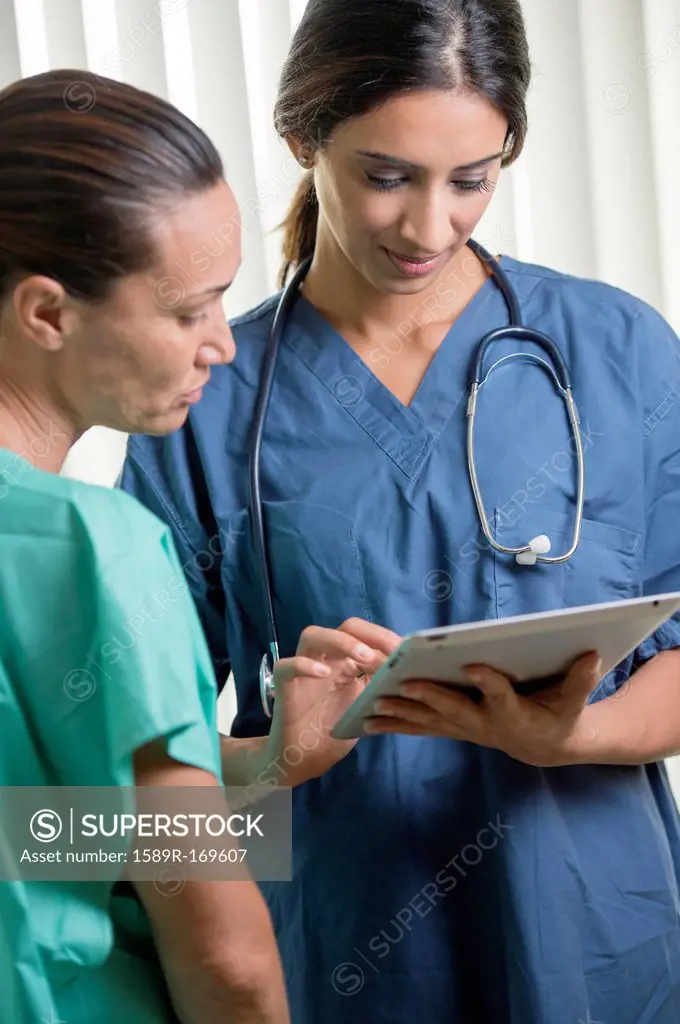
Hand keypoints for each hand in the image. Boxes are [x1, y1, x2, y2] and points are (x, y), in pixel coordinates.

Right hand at [260, 618, 400, 786]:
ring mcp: (303, 671)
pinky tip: (323, 673)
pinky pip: (286, 666)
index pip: (367, 636)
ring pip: (312, 636)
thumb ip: (381, 690)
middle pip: (344, 628)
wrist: (303, 760)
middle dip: (369, 634)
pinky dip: (304, 665)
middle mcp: (326, 660)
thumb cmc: (334, 733)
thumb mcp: (365, 709)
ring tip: (363, 656)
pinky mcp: (284, 687)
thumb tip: (411, 675)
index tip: (407, 651)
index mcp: (348, 663)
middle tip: (390, 650)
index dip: (386, 639)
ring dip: (340, 641)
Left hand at [364, 652, 602, 767]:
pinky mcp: (453, 729)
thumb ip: (581, 679)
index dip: (490, 683)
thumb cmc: (561, 715)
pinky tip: (368, 720)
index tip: (474, 665)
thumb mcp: (575, 700)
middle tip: (403, 684)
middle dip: (429, 697)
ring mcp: (466, 729)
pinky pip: (421, 728)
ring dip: (401, 715)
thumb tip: (593, 654)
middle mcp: (486, 725)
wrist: (546, 746)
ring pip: (430, 722)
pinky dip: (396, 724)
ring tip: (372, 706)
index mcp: (515, 714)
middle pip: (455, 710)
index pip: (502, 696)